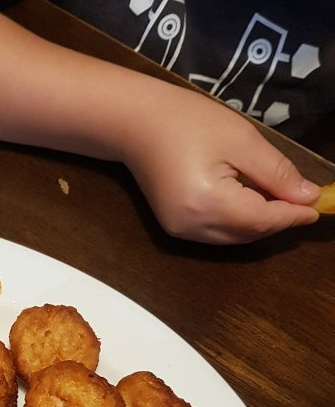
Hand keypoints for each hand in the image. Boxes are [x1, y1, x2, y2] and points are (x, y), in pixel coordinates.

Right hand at [120, 85, 320, 243]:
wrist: (136, 124)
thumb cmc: (187, 122)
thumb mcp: (242, 140)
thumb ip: (276, 173)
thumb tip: (307, 197)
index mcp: (206, 203)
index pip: (260, 220)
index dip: (292, 215)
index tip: (318, 206)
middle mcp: (191, 225)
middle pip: (247, 235)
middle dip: (278, 220)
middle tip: (303, 201)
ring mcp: (179, 230)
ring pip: (233, 238)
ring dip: (259, 224)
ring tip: (280, 200)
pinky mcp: (173, 227)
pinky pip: (216, 234)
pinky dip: (238, 224)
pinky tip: (249, 203)